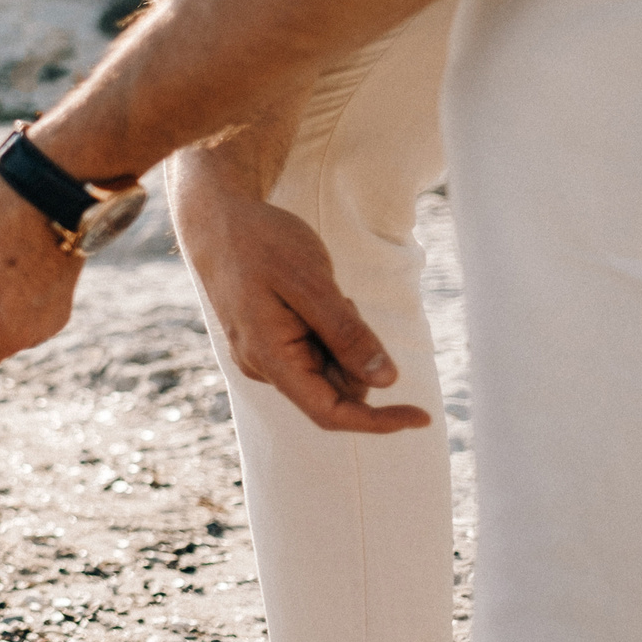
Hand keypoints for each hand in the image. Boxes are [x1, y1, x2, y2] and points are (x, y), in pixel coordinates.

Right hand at [169, 158, 430, 432]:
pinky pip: (313, 352)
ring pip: (327, 369)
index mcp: (269, 358)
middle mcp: (262, 367)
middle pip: (334, 388)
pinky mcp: (267, 344)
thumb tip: (387, 382)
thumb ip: (347, 335)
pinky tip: (312, 296)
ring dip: (342, 339)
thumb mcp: (312, 283)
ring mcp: (262, 357)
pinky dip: (328, 330)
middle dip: (357, 355)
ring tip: (322, 293)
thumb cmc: (262, 244)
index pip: (330, 413)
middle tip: (343, 301)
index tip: (423, 417)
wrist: (218, 220)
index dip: (379, 421)